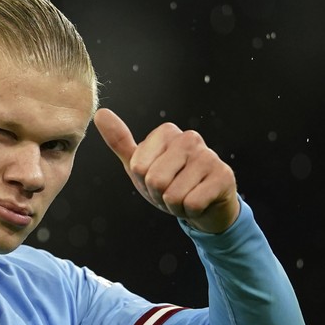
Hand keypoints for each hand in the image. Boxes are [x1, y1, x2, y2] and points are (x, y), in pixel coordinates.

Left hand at [93, 108, 239, 233]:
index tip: (157, 180)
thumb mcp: (141, 165)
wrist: (205, 205)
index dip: (144, 182)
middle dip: (159, 195)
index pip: (138, 167)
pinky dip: (192, 211)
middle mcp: (190, 138)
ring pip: (173, 194)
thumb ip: (120, 141)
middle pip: (155, 180)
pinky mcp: (224, 176)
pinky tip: (201, 202)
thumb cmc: (170, 183)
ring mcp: (209, 155)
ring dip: (176, 205)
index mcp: (167, 132)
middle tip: (171, 191)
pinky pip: (192, 203)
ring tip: (186, 196)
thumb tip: (100, 113)